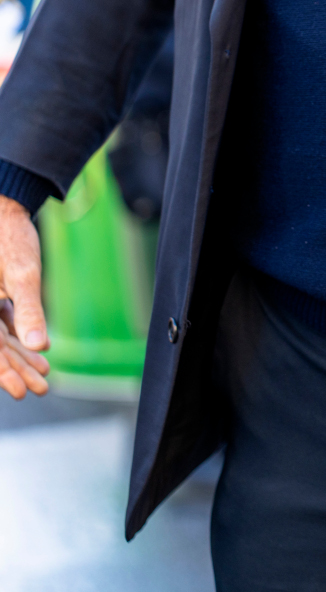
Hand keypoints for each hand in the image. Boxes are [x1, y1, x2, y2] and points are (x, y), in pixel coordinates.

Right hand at [0, 196, 49, 398]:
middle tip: (40, 389)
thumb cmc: (11, 240)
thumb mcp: (23, 275)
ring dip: (21, 357)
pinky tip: (42, 351)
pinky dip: (22, 336)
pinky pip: (6, 323)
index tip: (20, 392)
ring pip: (1, 338)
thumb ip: (29, 310)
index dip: (3, 373)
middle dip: (16, 371)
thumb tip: (39, 344)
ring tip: (44, 376)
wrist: (6, 210)